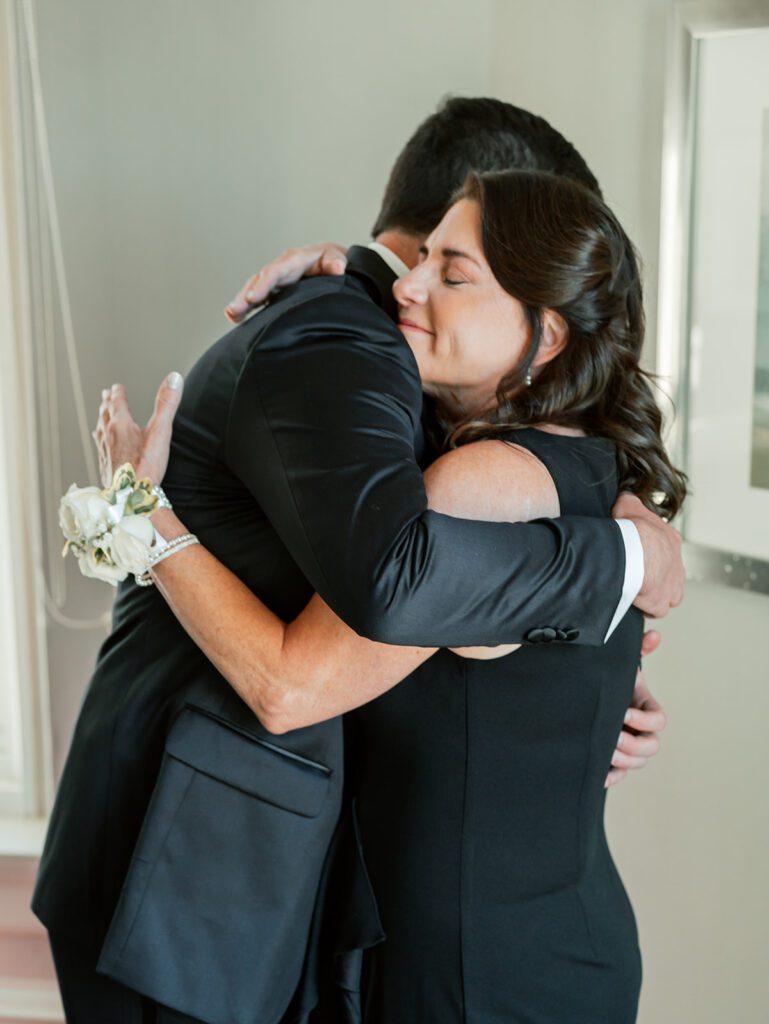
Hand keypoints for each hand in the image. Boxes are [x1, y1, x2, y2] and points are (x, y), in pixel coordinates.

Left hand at [93, 373, 183, 486]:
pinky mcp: (105, 466)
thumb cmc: (145, 466)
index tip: (117, 386)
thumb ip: (167, 404)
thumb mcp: (160, 432)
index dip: (118, 393)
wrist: (129, 497)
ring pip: (100, 430)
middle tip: (106, 395)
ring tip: (102, 415)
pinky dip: (100, 439)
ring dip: (101, 419)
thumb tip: (175, 378)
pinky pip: (100, 447)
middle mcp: (109, 436)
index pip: (117, 403)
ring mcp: (105, 452)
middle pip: (105, 415)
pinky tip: (102, 445)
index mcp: (121, 425)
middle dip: (107, 403)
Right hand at [224, 243, 348, 322]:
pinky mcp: (274, 289)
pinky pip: (257, 297)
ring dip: (241, 302)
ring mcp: (275, 279)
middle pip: (259, 281)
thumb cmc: (333, 260)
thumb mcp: (337, 258)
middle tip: (233, 311)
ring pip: (254, 289)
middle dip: (246, 295)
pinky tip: (235, 318)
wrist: (332, 261)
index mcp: (293, 260)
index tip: (253, 298)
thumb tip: (338, 268)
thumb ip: (336, 262)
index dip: (263, 285)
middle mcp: (280, 268)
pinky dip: (246, 306)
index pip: (275, 272)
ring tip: (231, 315)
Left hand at [605, 629, 666, 787]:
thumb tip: (654, 634)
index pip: (658, 721)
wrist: (589, 695)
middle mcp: (642, 731)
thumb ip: (638, 649)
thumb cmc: (608, 681)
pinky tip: (598, 775)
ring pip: (637, 762)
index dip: (644, 720)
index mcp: (645, 708)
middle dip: (632, 743)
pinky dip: (611, 777)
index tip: (624, 712)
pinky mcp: (615, 761)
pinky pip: (618, 775)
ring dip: (622, 758)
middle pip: (651, 747)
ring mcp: (630, 747)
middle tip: (612, 734)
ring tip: (602, 748)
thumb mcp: (620, 665)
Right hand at [612, 492, 683, 617]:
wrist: (634, 552)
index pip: (665, 548)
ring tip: (638, 591)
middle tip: (637, 575)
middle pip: (669, 573)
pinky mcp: (660, 602)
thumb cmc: (632, 531)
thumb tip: (624, 497)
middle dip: (656, 575)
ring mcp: (671, 586)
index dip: (651, 552)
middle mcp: (676, 565)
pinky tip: (634, 603)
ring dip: (656, 593)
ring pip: (669, 594)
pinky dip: (647, 608)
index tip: (638, 554)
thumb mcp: (628, 505)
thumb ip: (629, 502)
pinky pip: (656, 609)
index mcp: (671, 541)